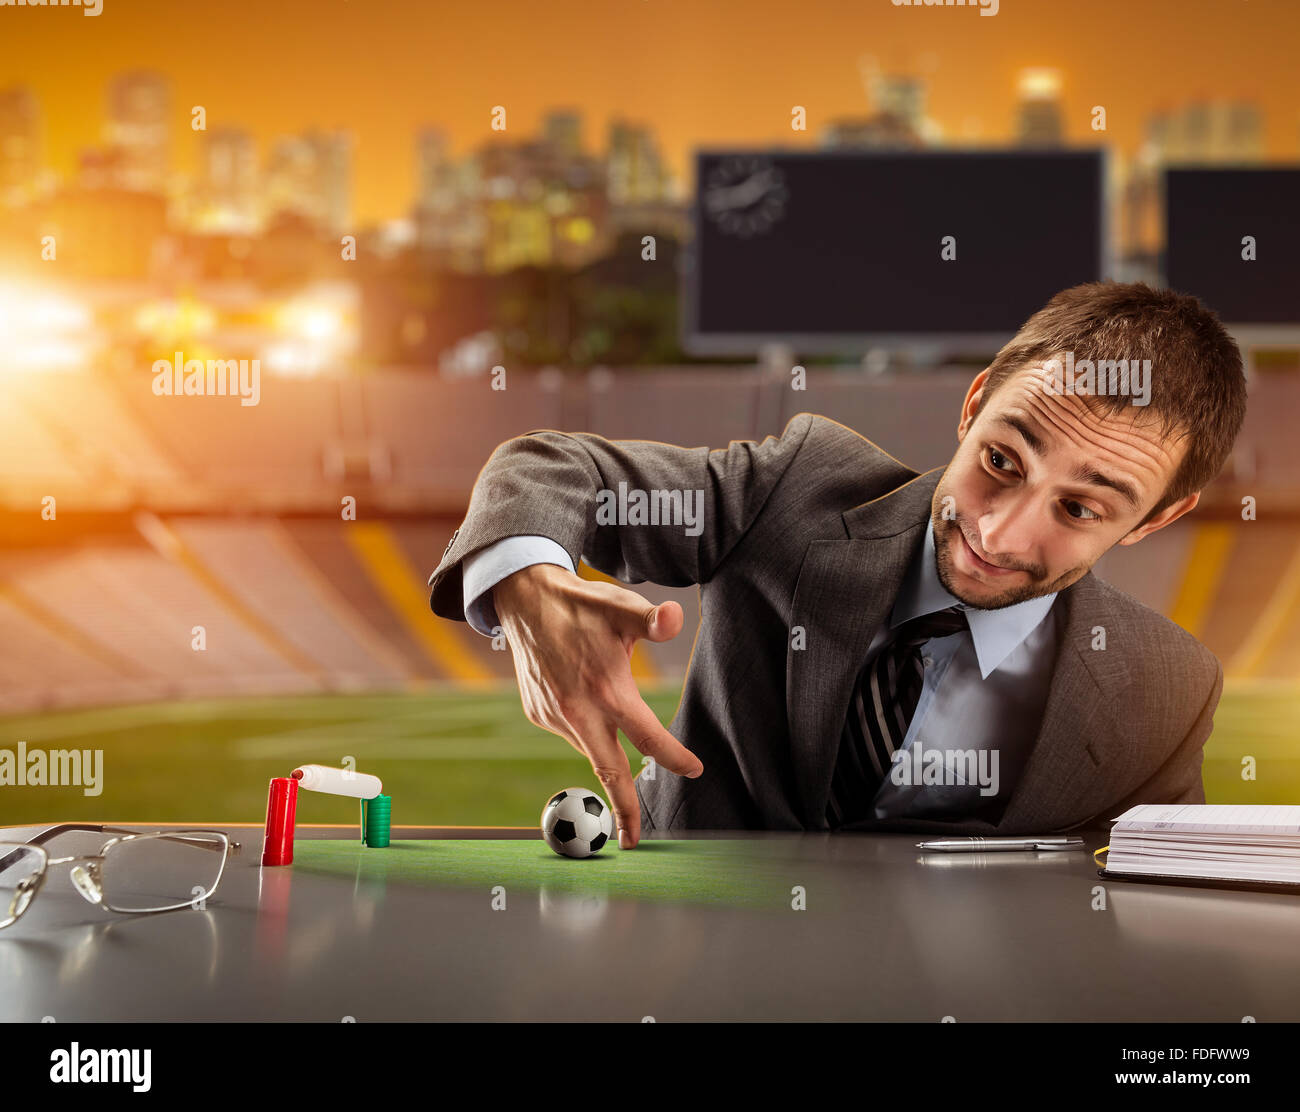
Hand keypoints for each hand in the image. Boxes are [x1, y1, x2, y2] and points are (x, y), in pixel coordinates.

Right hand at [492, 563, 701, 847]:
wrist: (525, 600)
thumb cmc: (581, 604)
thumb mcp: (620, 607)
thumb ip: (652, 619)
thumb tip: (675, 617)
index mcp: (606, 690)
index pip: (647, 736)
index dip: (673, 757)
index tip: (694, 770)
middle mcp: (578, 711)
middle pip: (609, 772)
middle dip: (623, 811)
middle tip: (632, 841)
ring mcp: (554, 716)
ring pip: (590, 746)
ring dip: (607, 750)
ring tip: (607, 706)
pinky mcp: (538, 713)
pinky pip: (570, 731)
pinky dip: (584, 726)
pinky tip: (582, 693)